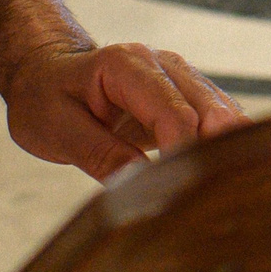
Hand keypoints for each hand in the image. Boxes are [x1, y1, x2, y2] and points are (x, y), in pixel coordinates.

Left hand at [0, 41, 249, 179]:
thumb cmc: (45, 97)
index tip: (180, 198)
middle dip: (215, 159)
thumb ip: (100, 154)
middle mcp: (164, 65)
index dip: (183, 157)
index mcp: (129, 65)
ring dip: (226, 156)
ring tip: (219, 200)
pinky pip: (219, 122)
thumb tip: (142, 185)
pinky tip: (216, 183)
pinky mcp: (188, 96)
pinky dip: (222, 150)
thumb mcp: (57, 129)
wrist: (45, 72)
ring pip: (225, 117)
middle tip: (212, 206)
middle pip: (212, 114)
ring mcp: (181, 78)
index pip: (174, 115)